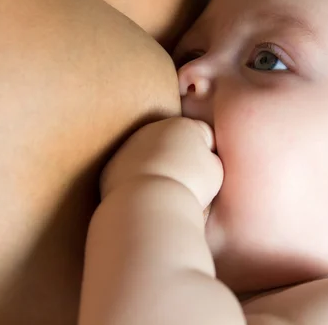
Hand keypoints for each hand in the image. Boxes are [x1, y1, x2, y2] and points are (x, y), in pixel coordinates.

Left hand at [101, 117, 222, 208]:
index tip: (205, 176)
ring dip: (158, 169)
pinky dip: (138, 182)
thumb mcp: (215, 170)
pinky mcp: (112, 166)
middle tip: (186, 184)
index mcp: (182, 124)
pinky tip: (146, 197)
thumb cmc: (188, 186)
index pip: (203, 136)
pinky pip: (130, 172)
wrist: (149, 203)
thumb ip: (210, 158)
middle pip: (173, 142)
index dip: (209, 157)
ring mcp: (129, 146)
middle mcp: (153, 129)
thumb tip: (202, 160)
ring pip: (149, 156)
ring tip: (165, 193)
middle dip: (180, 159)